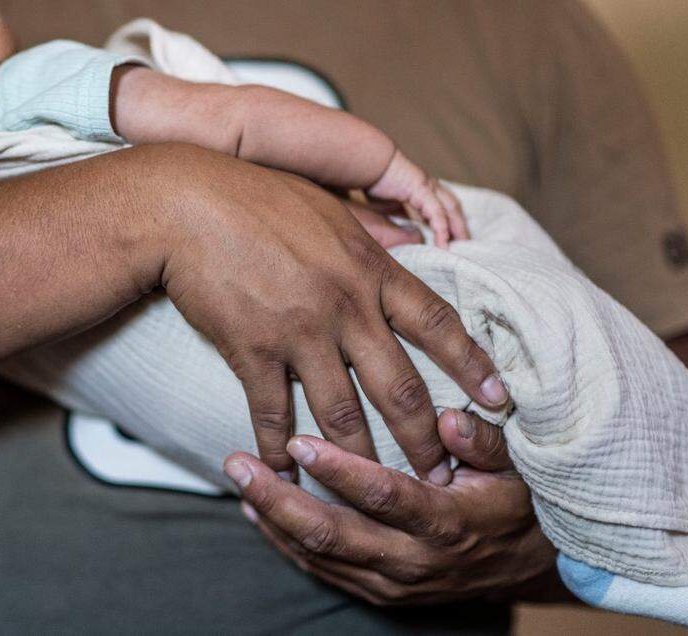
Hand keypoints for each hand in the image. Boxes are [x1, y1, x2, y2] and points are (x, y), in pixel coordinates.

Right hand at [156, 146, 507, 480]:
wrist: (187, 204)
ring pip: (344, 413)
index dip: (473, 366)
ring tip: (373, 492)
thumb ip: (369, 235)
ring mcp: (300, 330)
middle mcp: (346, 304)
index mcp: (370, 267)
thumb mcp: (328, 205)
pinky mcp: (253, 349)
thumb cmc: (256, 195)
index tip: (500, 401)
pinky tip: (287, 471)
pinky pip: (274, 413)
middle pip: (400, 386)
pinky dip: (282, 448)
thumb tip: (409, 246)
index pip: (438, 324)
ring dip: (361, 460)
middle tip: (443, 476)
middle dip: (425, 440)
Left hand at [224, 410, 565, 604]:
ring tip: (238, 480)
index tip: (298, 441)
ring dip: (272, 518)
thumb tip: (449, 420)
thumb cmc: (516, 500)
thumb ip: (483, 442)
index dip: (339, 471)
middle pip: (333, 534)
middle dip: (278, 498)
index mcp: (447, 523)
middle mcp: (414, 559)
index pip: (384, 497)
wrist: (530, 565)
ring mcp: (393, 582)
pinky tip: (257, 514)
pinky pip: (322, 570)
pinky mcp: (379, 592)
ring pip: (319, 555)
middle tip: (238, 462)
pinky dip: (285, 543)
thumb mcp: (516, 466)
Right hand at [367, 151, 468, 248]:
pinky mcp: (421, 188)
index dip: (449, 221)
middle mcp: (428, 185)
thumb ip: (398, 216)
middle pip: (452, 206)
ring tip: (462, 245)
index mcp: (420, 188)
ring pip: (450, 209)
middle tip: (465, 243)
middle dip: (460, 224)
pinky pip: (435, 212)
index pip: (441, 206)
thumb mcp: (385, 205)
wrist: (367, 162)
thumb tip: (410, 233)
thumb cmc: (372, 181)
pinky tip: (443, 243)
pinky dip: (441, 228)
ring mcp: (427, 185)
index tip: (452, 238)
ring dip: (457, 227)